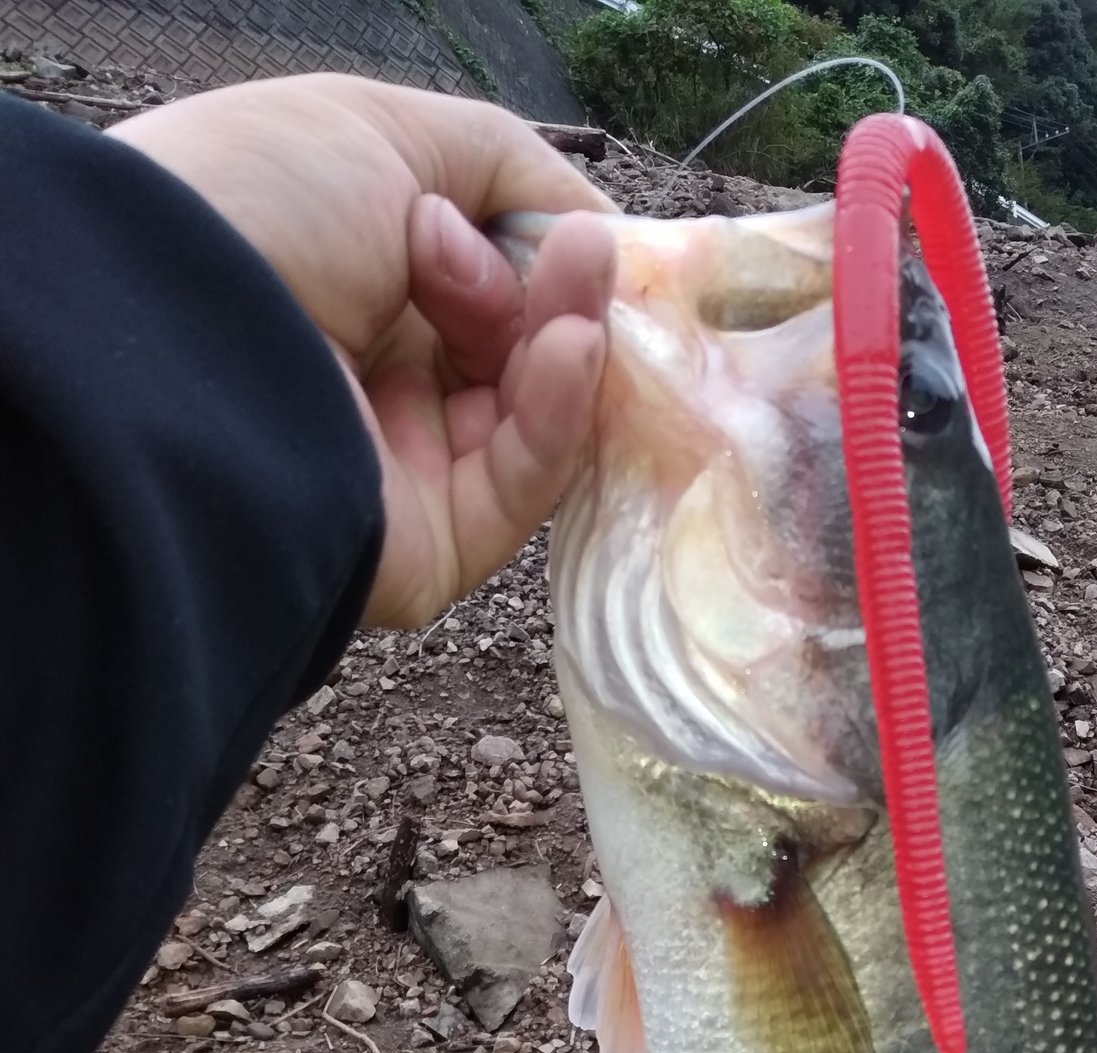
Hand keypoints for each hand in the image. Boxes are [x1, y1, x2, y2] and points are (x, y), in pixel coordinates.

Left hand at [114, 74, 615, 626]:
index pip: (489, 289)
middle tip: (582, 254)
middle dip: (556, 296)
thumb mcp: (387, 134)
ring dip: (567, 343)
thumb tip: (595, 229)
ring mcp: (405, 470)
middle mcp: (378, 384)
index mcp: (356, 290)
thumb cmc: (258, 207)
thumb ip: (506, 170)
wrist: (174, 326)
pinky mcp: (429, 547)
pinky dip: (560, 412)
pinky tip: (572, 348)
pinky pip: (520, 483)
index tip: (592, 234)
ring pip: (533, 418)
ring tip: (579, 276)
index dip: (548, 261)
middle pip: (520, 355)